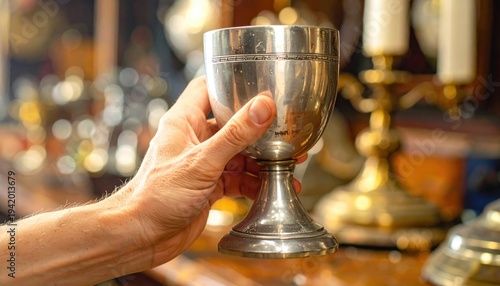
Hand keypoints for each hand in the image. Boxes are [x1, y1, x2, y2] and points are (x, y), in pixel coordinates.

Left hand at [111, 76, 304, 265]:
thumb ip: (234, 136)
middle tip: (285, 131)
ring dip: (261, 160)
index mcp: (184, 122)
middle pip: (232, 124)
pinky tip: (271, 188)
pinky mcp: (209, 185)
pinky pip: (237, 178)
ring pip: (239, 154)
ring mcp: (203, 163)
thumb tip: (262, 107)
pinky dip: (254, 183)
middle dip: (258, 130)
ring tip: (287, 163)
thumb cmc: (156, 196)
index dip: (232, 85)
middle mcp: (195, 139)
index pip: (208, 89)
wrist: (141, 237)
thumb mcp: (201, 162)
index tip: (260, 85)